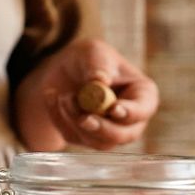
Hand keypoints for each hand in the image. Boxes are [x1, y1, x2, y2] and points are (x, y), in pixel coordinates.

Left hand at [14, 39, 158, 150]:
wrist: (66, 69)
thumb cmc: (89, 58)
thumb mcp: (94, 52)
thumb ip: (98, 65)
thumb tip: (100, 81)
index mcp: (142, 95)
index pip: (142, 110)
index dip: (130, 113)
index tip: (113, 109)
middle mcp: (130, 119)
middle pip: (123, 135)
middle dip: (102, 128)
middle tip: (83, 118)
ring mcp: (109, 132)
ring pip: (97, 141)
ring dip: (76, 121)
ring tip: (64, 96)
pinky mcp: (86, 138)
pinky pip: (73, 136)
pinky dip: (59, 117)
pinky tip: (51, 95)